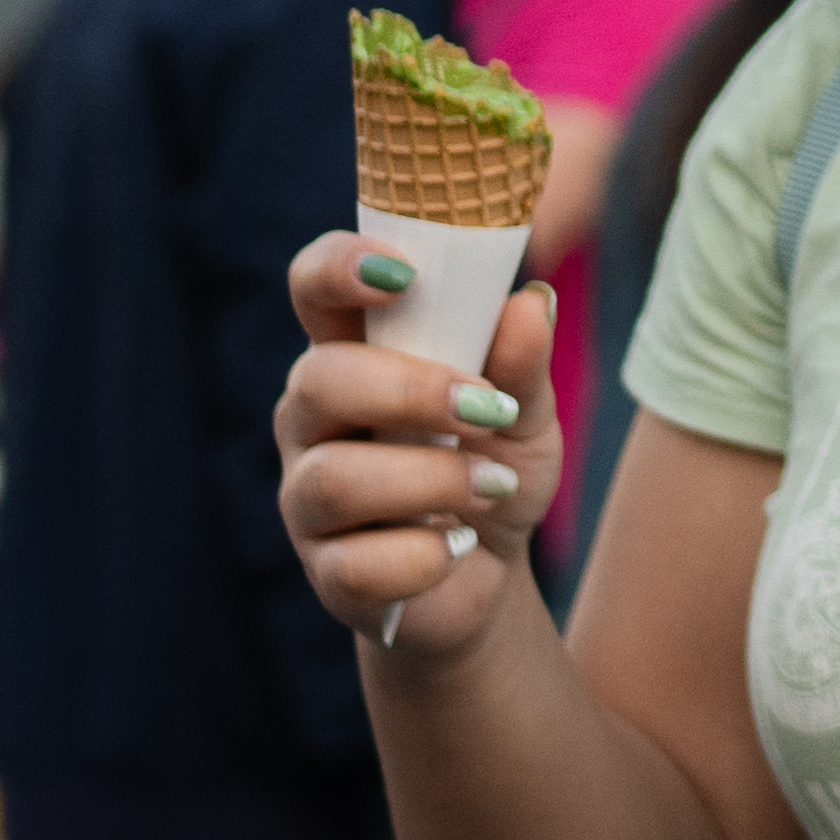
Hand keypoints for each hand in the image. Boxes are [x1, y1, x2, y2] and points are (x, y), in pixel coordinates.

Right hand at [268, 233, 549, 654]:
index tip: (402, 274)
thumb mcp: (524, 413)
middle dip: (410, 392)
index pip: (313, 289)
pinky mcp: (327, 573)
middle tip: (488, 411)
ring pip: (333, 480)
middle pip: (318, 382)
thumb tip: (531, 301)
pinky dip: (424, 556)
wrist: (490, 572)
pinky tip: (461, 547)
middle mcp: (314, 422)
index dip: (338, 266)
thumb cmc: (492, 465)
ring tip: (495, 486)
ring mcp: (308, 499)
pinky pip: (355, 566)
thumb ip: (522, 362)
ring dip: (431, 481)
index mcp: (354, 356)